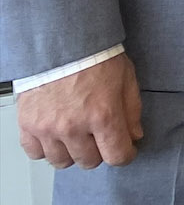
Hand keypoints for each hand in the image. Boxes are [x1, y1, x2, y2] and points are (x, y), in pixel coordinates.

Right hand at [16, 53, 142, 167]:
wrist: (61, 42)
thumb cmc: (94, 56)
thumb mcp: (126, 79)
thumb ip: (132, 111)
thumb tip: (134, 135)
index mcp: (103, 115)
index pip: (116, 156)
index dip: (125, 155)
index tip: (125, 150)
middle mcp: (74, 126)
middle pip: (89, 162)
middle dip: (99, 152)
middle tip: (100, 137)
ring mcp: (48, 128)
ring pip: (62, 162)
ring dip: (72, 152)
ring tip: (77, 136)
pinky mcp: (28, 125)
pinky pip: (36, 153)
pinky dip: (46, 148)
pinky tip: (55, 135)